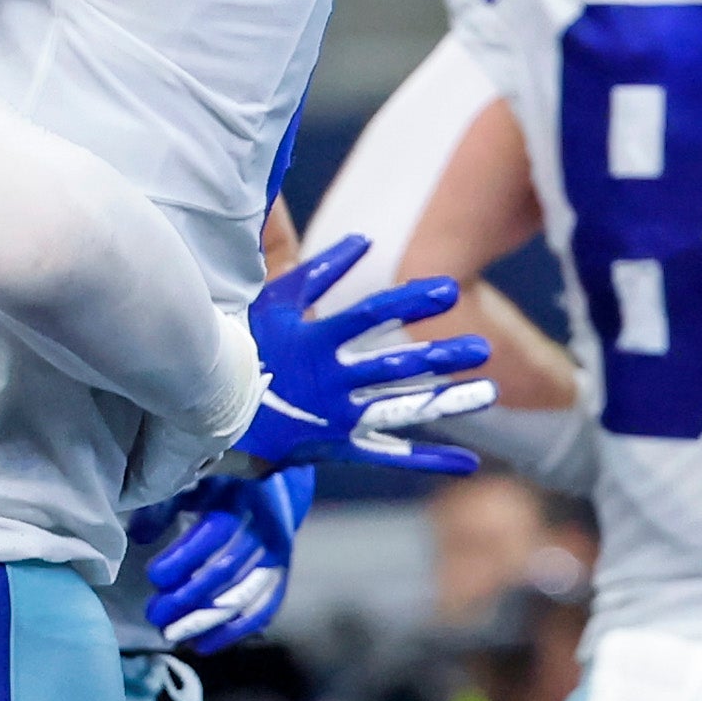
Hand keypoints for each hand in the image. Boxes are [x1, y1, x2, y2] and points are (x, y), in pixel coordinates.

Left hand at [143, 465, 314, 652]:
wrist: (278, 486)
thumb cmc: (223, 488)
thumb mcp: (194, 485)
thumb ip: (165, 506)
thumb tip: (138, 535)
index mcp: (240, 501)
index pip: (213, 534)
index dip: (183, 558)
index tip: (152, 576)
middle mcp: (263, 530)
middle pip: (226, 571)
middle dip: (187, 597)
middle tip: (154, 614)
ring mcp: (278, 558)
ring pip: (241, 597)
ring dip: (205, 621)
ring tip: (171, 635)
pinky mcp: (282, 577)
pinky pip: (261, 611)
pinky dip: (233, 633)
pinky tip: (203, 646)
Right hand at [234, 234, 493, 473]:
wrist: (210, 409)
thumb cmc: (242, 344)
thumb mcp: (274, 301)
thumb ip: (319, 270)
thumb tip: (364, 238)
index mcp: (315, 342)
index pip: (372, 315)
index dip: (411, 302)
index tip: (449, 290)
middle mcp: (331, 381)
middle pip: (397, 367)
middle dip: (442, 356)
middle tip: (483, 348)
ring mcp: (336, 417)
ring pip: (402, 410)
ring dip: (448, 403)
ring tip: (490, 393)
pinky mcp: (339, 446)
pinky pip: (389, 455)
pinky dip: (429, 459)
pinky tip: (468, 462)